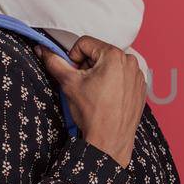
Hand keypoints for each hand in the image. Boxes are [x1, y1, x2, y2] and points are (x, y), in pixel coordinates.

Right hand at [41, 36, 145, 166]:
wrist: (110, 140)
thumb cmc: (93, 112)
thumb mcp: (68, 83)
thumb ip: (54, 62)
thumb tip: (42, 49)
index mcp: (114, 55)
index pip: (84, 43)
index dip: (73, 58)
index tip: (75, 74)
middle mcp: (130, 61)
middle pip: (98, 53)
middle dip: (87, 66)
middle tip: (85, 86)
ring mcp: (138, 75)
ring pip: (110, 65)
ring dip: (100, 74)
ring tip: (96, 93)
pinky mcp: (141, 87)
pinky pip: (122, 77)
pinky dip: (113, 83)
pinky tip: (108, 98)